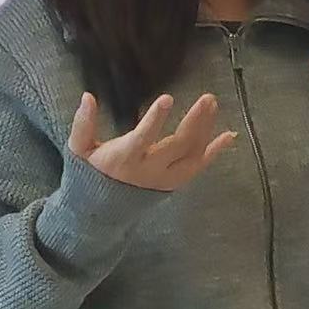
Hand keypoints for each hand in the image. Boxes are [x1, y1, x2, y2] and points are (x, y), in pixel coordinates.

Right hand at [68, 91, 237, 191]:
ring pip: (191, 155)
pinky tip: (229, 135)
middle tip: (207, 98)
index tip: (167, 98)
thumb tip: (88, 96)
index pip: (142, 137)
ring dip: (205, 130)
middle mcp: (148, 169)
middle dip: (194, 121)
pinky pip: (198, 167)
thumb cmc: (91, 172)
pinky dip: (215, 152)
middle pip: (176, 146)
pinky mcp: (174, 182)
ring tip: (212, 104)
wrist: (100, 212)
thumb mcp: (79, 149)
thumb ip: (83, 123)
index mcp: (124, 158)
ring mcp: (164, 178)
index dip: (155, 119)